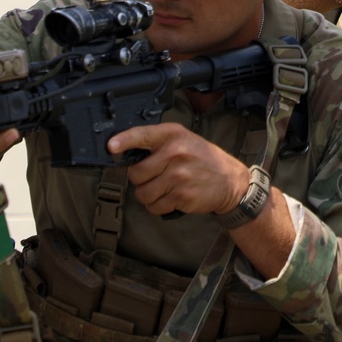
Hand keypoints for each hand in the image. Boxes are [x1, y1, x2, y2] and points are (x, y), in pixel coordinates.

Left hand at [107, 123, 248, 216]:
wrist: (230, 181)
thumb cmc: (203, 159)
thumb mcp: (184, 140)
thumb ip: (158, 142)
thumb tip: (125, 151)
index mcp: (173, 135)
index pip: (142, 135)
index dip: (123, 141)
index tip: (111, 146)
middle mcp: (175, 153)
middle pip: (136, 173)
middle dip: (140, 179)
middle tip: (153, 177)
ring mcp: (178, 176)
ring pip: (143, 193)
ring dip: (148, 195)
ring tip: (163, 188)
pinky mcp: (181, 196)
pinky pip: (155, 206)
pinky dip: (158, 206)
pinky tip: (170, 198)